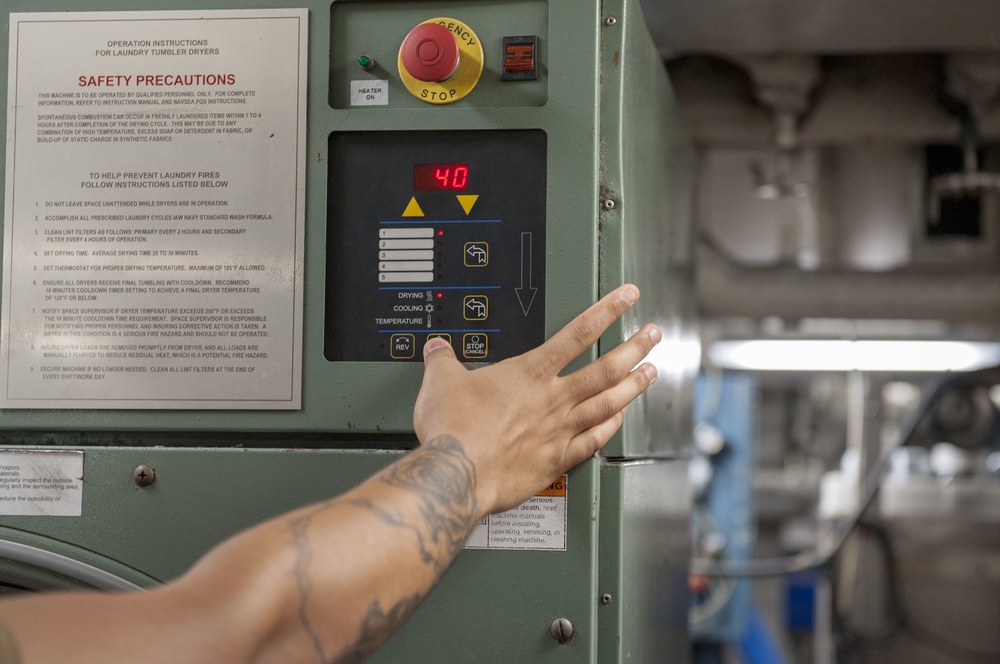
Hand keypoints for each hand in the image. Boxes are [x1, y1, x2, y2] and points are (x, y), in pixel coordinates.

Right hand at [413, 284, 660, 514]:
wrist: (457, 474)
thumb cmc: (453, 430)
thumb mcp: (441, 382)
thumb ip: (443, 361)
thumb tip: (437, 349)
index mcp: (529, 373)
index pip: (577, 332)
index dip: (608, 310)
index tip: (627, 297)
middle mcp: (551, 399)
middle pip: (605, 368)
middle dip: (634, 348)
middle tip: (654, 335)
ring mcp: (557, 431)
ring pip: (607, 403)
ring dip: (633, 387)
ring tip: (651, 373)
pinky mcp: (554, 461)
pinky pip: (592, 441)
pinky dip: (610, 428)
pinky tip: (620, 420)